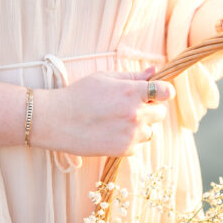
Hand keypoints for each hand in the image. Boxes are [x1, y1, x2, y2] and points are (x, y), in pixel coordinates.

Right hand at [31, 67, 174, 156]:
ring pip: (150, 131)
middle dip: (150, 109)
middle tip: (129, 107)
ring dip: (140, 126)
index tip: (159, 92)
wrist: (58, 121)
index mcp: (132, 92)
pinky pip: (138, 144)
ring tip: (117, 121)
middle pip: (160, 113)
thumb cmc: (79, 95)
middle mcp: (135, 114)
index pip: (165, 92)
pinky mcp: (125, 150)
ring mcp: (131, 134)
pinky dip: (129, 140)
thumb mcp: (105, 78)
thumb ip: (132, 77)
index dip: (164, 91)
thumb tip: (154, 71)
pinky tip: (111, 132)